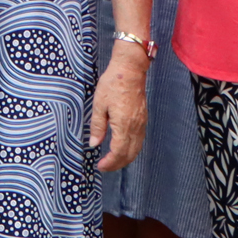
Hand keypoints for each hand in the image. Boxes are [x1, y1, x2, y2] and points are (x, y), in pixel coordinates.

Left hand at [89, 43, 148, 172]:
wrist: (130, 70)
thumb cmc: (113, 84)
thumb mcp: (99, 104)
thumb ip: (97, 126)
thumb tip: (94, 143)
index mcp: (124, 125)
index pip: (119, 152)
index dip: (110, 162)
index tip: (101, 166)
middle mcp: (136, 127)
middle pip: (130, 154)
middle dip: (118, 164)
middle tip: (105, 167)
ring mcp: (142, 123)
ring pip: (137, 148)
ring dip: (126, 158)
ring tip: (113, 161)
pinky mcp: (143, 118)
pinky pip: (140, 140)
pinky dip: (132, 149)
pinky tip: (123, 148)